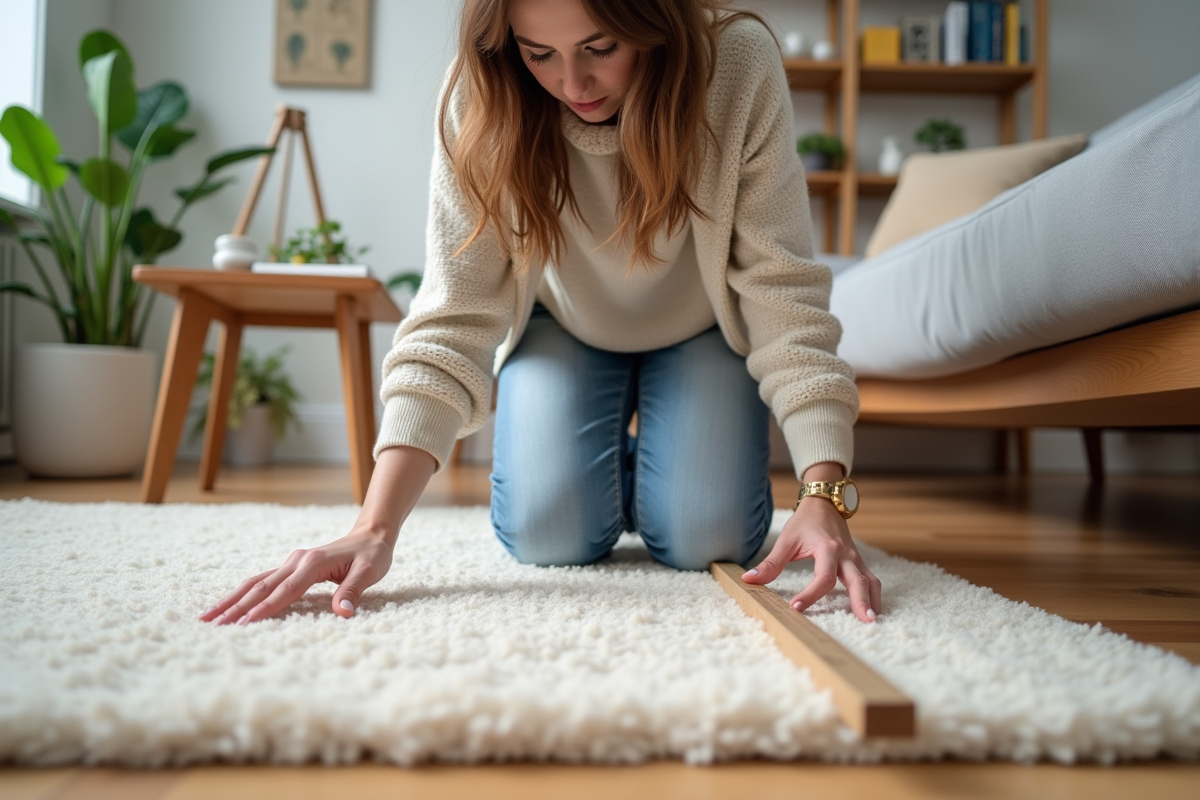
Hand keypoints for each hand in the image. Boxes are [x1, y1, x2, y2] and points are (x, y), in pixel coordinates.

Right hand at [198, 528, 394, 624]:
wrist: (372, 534)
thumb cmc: (373, 555)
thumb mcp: (370, 572)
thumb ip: (353, 592)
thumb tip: (342, 613)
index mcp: (314, 563)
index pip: (286, 590)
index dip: (266, 608)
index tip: (244, 624)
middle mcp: (297, 560)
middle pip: (261, 586)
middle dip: (236, 606)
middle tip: (211, 625)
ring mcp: (291, 563)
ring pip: (255, 582)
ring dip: (232, 600)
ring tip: (207, 617)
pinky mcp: (290, 567)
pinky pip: (262, 581)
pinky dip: (243, 594)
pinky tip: (230, 605)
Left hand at [741, 494, 881, 623]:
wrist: (825, 504)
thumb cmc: (805, 522)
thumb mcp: (786, 540)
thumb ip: (770, 563)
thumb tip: (749, 580)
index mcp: (827, 548)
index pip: (822, 577)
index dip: (810, 594)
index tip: (796, 607)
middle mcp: (845, 555)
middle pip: (857, 580)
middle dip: (861, 601)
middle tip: (865, 621)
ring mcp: (855, 559)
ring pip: (870, 581)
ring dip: (872, 600)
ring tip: (872, 621)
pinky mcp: (859, 562)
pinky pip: (872, 579)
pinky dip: (874, 595)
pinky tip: (873, 610)